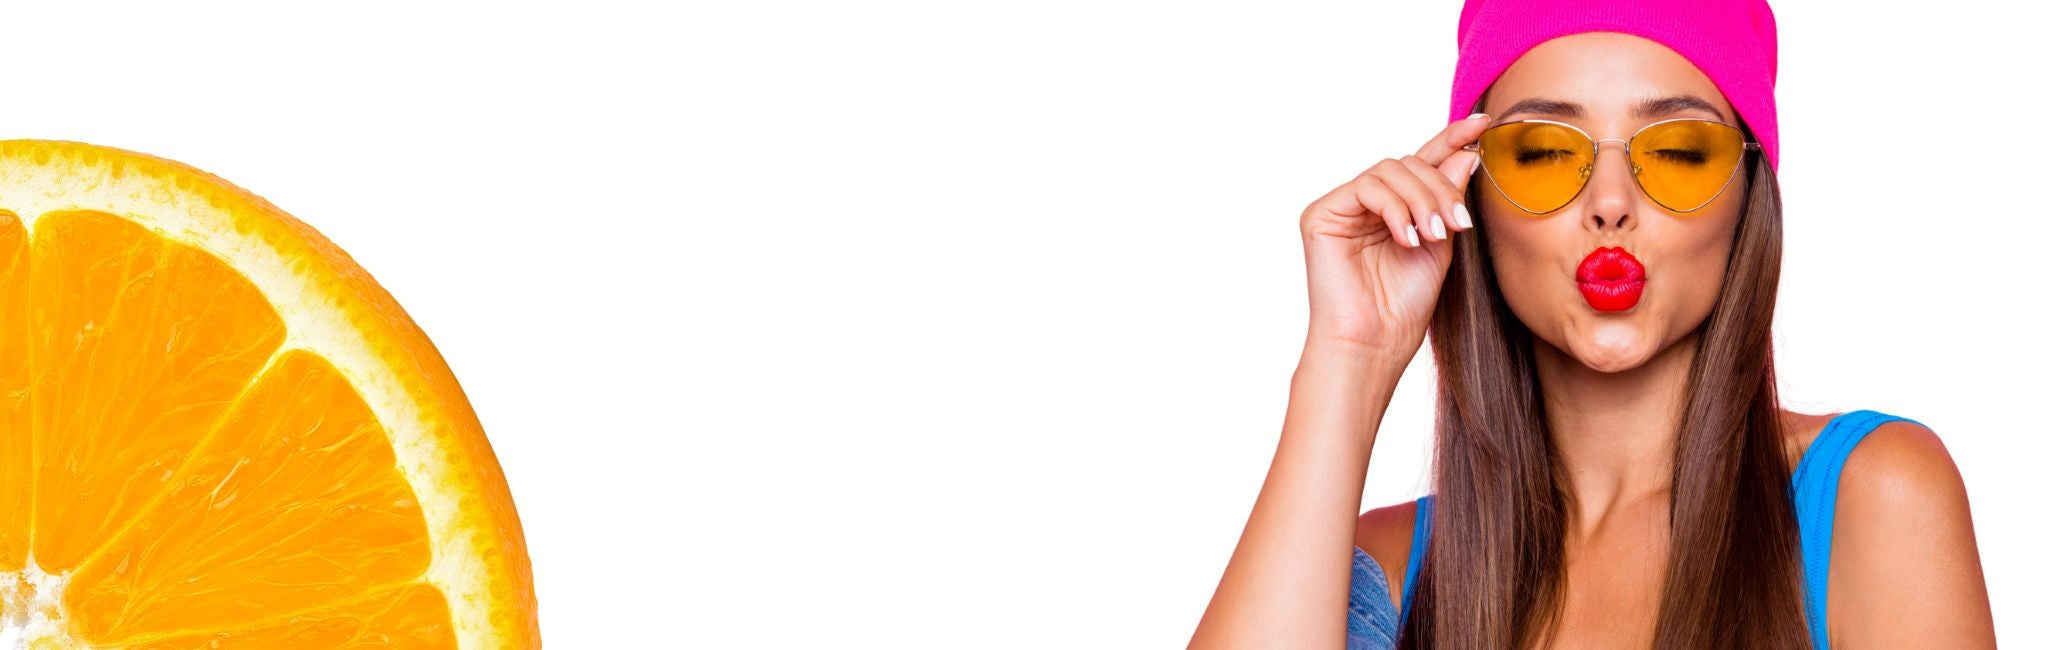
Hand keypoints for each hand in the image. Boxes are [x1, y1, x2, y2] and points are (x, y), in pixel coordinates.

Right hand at [1297, 114, 1488, 356]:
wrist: (1375, 343)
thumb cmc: (1404, 305)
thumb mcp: (1441, 243)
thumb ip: (1448, 198)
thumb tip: (1465, 154)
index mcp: (1394, 208)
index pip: (1422, 163)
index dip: (1451, 139)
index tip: (1483, 123)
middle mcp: (1366, 203)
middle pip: (1409, 163)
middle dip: (1440, 188)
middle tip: (1458, 223)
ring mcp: (1342, 207)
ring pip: (1390, 169)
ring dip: (1421, 199)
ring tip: (1434, 236)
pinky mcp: (1321, 214)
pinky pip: (1366, 187)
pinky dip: (1394, 209)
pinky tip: (1407, 239)